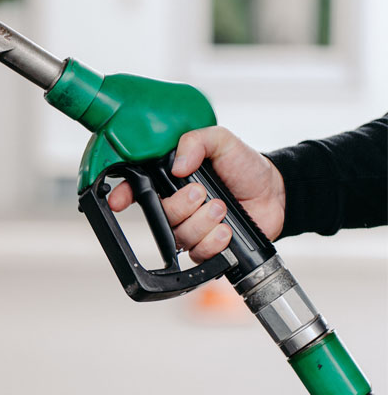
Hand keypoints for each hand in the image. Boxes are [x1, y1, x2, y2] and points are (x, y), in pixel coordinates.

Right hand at [107, 126, 285, 261]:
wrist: (275, 193)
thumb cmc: (246, 167)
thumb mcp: (222, 141)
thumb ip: (196, 141)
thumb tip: (177, 165)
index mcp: (173, 181)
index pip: (138, 189)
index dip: (123, 196)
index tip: (118, 201)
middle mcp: (177, 206)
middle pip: (160, 215)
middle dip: (182, 206)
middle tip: (202, 193)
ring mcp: (190, 228)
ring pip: (179, 236)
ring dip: (203, 223)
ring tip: (222, 209)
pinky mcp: (206, 248)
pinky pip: (197, 253)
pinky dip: (213, 242)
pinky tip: (226, 230)